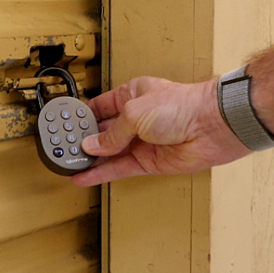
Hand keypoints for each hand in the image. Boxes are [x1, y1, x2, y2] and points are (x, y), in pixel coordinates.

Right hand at [72, 77, 250, 186]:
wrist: (211, 126)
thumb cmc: (181, 106)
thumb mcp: (134, 112)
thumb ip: (111, 133)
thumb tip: (92, 145)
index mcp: (131, 95)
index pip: (99, 106)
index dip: (83, 116)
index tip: (66, 125)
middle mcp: (135, 118)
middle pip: (102, 131)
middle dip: (83, 140)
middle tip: (63, 148)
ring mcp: (140, 141)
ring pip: (108, 152)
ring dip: (89, 159)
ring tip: (68, 165)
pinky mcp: (147, 162)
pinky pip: (118, 169)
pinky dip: (101, 173)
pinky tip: (85, 177)